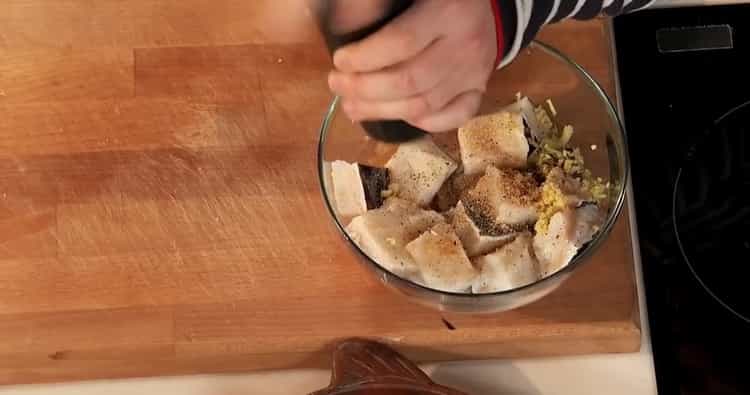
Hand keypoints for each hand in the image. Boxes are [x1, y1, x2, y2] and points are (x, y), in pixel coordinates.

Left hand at [327, 0, 497, 131]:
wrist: (487, 7)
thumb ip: (380, 7)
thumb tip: (341, 23)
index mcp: (447, 12)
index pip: (400, 43)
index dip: (365, 57)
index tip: (339, 61)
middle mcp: (464, 46)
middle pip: (408, 81)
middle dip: (364, 89)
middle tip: (337, 85)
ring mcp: (474, 74)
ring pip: (422, 106)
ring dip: (380, 111)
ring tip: (352, 106)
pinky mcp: (479, 92)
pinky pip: (451, 118)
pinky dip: (421, 123)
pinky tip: (396, 114)